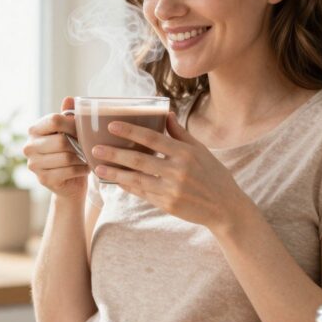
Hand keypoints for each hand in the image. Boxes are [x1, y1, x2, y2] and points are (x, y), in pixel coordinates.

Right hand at [23, 97, 89, 200]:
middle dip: (80, 144)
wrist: (69, 181)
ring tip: (88, 156)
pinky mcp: (43, 179)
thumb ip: (68, 115)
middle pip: (62, 140)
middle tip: (90, 146)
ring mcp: (34, 164)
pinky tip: (86, 168)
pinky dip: (82, 169)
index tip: (84, 129)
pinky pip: (69, 171)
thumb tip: (69, 99)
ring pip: (66, 157)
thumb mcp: (70, 131)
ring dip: (82, 157)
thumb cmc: (71, 151)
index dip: (73, 124)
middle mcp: (29, 146)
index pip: (54, 120)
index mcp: (34, 129)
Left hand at [91, 112, 252, 232]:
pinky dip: (129, 187)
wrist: (225, 207)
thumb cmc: (214, 175)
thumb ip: (180, 134)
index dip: (131, 131)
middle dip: (115, 154)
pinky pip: (143, 193)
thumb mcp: (201, 151)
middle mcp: (178, 171)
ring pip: (137, 179)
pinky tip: (117, 182)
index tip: (112, 126)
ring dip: (116, 173)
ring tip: (99, 168)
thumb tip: (166, 113)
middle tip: (96, 149)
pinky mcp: (168, 204)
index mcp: (186, 153)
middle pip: (140, 160)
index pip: (153, 138)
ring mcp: (172, 189)